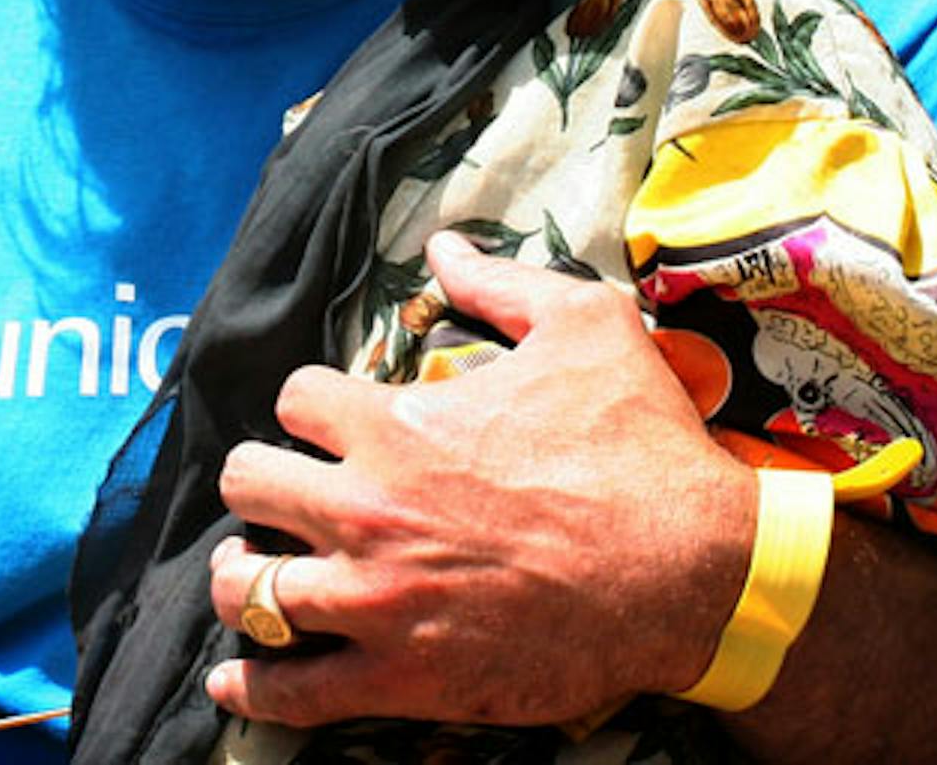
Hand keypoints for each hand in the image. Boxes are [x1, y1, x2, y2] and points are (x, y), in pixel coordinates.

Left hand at [204, 233, 753, 731]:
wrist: (699, 574)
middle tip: (284, 493)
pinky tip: (237, 677)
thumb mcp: (585, 327)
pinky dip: (253, 686)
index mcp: (397, 425)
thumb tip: (444, 244)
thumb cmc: (642, 447)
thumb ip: (500, 283)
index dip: (311, 404)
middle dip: (259, 480)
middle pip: (246, 482)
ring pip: (248, 589)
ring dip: (243, 576)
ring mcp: (379, 600)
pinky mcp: (405, 678)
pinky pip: (293, 692)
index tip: (331, 421)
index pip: (294, 399)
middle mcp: (368, 509)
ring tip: (252, 573)